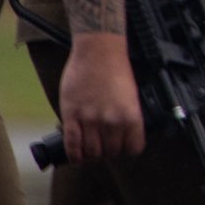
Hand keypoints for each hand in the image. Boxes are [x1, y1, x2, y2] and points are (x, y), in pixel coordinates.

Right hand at [58, 35, 144, 161]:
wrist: (98, 50)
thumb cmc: (116, 67)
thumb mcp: (132, 94)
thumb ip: (128, 115)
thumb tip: (126, 133)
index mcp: (131, 115)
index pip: (132, 148)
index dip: (127, 149)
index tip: (124, 148)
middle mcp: (111, 121)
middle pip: (110, 152)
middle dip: (109, 152)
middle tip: (105, 147)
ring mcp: (90, 120)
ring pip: (91, 152)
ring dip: (92, 154)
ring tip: (91, 149)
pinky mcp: (71, 116)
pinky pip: (72, 145)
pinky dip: (75, 154)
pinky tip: (77, 154)